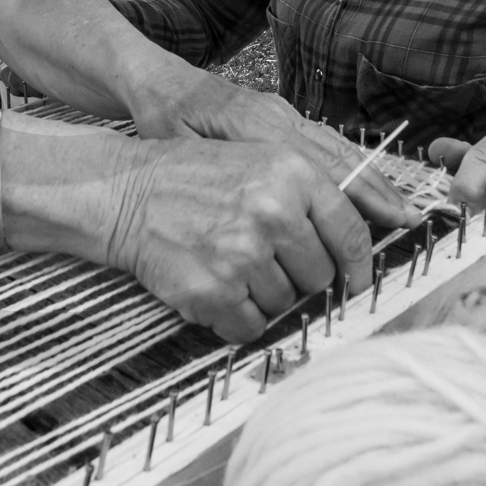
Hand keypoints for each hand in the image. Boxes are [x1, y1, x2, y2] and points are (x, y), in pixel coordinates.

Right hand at [109, 138, 373, 341]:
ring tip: (228, 264)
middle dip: (298, 276)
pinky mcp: (217, 291)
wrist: (126, 193)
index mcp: (291, 173)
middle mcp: (273, 212)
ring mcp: (244, 254)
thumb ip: (308, 193)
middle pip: (320, 276)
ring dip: (262, 294)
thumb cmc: (192, 177)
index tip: (357, 282)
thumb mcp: (256, 159)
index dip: (359, 266)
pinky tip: (214, 285)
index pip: (350, 233)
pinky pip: (252, 326)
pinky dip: (236, 316)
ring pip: (286, 304)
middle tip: (261, 259)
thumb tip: (356, 248)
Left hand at [133, 77, 418, 231]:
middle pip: (336, 155)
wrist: (154, 77)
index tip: (385, 220)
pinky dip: (351, 163)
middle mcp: (276, 115)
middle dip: (376, 190)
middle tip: (410, 222)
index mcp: (253, 124)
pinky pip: (323, 139)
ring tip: (402, 209)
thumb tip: (249, 203)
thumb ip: (212, 168)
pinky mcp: (278, 113)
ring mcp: (280, 112)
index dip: (353, 196)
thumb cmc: (160, 116)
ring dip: (370, 178)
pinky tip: (369, 185)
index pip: (314, 165)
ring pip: (336, 146)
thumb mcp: (175, 143)